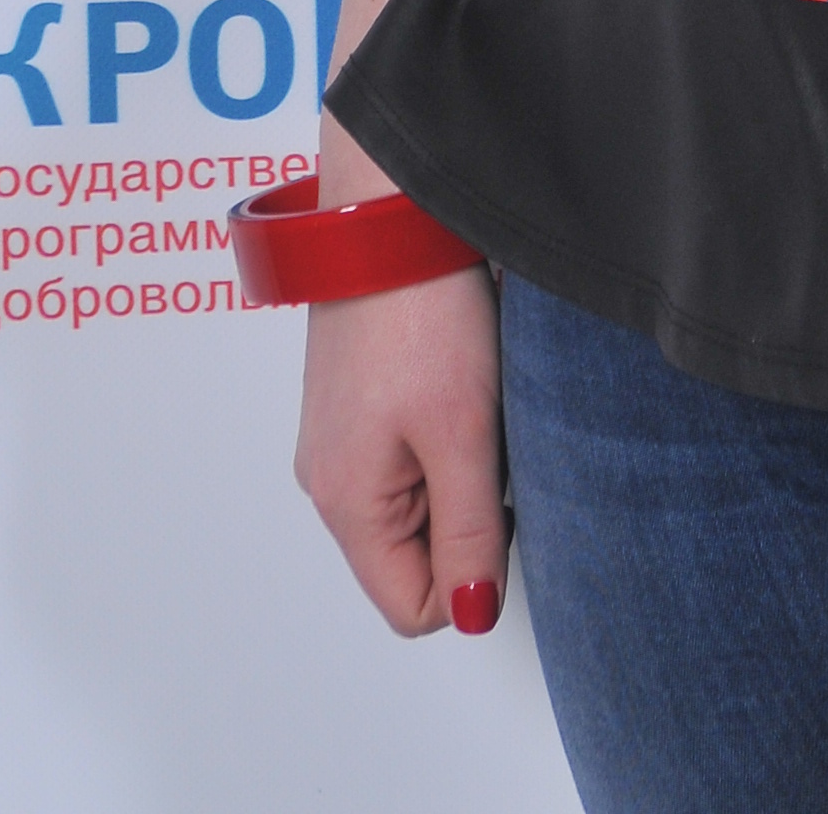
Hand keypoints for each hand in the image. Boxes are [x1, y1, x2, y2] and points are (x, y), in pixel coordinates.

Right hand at [294, 261, 507, 636]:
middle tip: (487, 440)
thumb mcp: (463, 434)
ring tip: (473, 400)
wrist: (387, 211)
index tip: (498, 494)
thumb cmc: (421, 312)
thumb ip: (469, 533)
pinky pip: (409, 457)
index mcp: (346, 504)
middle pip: (415, 556)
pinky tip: (458, 379)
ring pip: (417, 503)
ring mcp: (339, 439)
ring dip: (460, 469)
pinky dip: (445, 433)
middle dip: (468, 514)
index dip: (472, 569)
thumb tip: (470, 616)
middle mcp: (330, 481)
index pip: (414, 606)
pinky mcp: (356, 402)